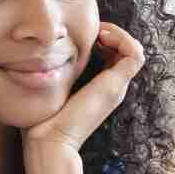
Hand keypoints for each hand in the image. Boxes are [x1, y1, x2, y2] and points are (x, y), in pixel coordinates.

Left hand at [22, 22, 144, 152]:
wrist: (50, 142)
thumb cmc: (43, 120)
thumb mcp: (51, 88)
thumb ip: (54, 74)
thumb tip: (38, 56)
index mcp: (100, 88)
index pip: (115, 56)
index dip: (104, 39)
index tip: (83, 35)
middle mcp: (113, 87)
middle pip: (127, 51)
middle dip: (112, 33)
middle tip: (92, 31)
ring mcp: (117, 86)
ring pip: (136, 50)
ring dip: (119, 34)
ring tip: (98, 32)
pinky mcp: (116, 85)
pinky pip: (136, 55)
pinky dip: (123, 39)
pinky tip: (101, 38)